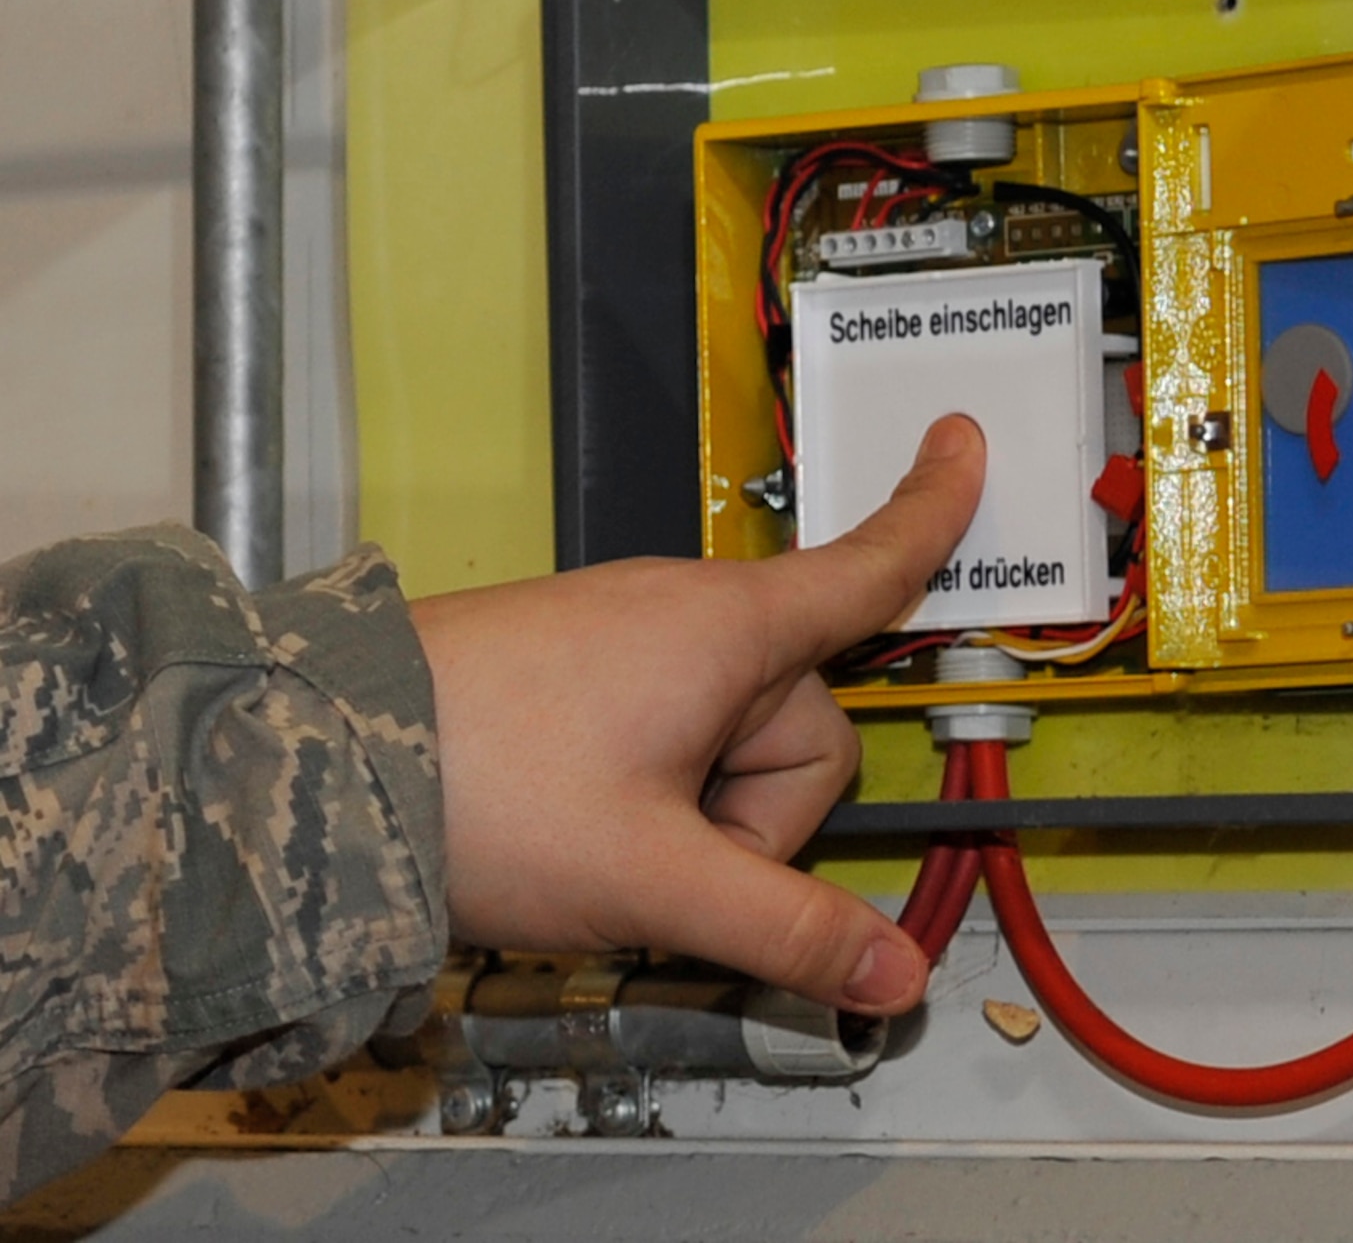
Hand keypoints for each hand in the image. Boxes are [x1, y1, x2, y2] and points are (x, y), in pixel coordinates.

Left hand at [409, 415, 983, 1015]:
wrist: (315, 764)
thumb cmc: (486, 788)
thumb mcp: (655, 877)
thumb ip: (786, 931)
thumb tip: (894, 975)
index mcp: (731, 630)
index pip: (865, 567)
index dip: (931, 515)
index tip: (968, 447)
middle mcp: (686, 616)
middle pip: (799, 726)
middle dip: (756, 820)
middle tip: (663, 863)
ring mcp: (626, 641)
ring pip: (727, 745)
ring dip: (695, 820)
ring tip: (600, 850)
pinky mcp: (578, 673)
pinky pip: (664, 737)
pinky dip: (651, 800)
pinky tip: (578, 834)